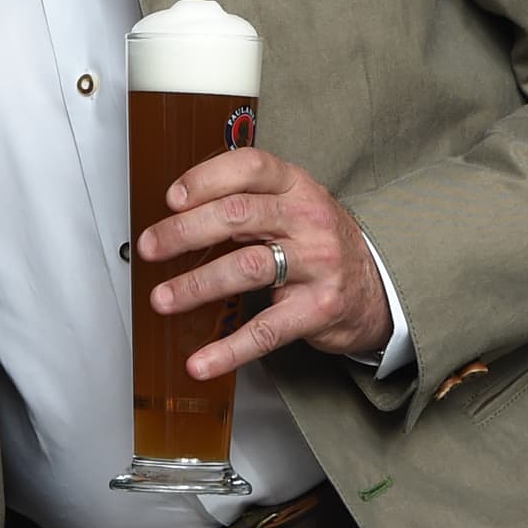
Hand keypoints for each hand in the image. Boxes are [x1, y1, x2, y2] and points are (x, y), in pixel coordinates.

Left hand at [137, 147, 393, 380]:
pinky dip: (229, 348)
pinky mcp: (318, 309)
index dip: (206, 178)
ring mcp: (316, 263)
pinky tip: (201, 361)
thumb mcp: (291, 203)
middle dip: (185, 231)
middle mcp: (308, 218)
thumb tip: (178, 209)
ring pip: (246, 267)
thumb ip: (245, 199)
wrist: (377, 284)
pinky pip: (268, 330)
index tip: (172, 198)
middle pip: (238, 215)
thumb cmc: (317, 239)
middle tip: (150, 247)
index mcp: (296, 185)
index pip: (249, 167)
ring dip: (196, 284)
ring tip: (162, 299)